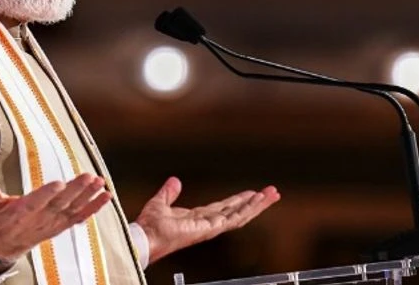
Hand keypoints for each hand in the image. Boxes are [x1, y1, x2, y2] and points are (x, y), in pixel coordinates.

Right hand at [0, 171, 110, 271]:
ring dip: (88, 197)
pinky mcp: (62, 225)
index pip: (33, 203)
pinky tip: (106, 196)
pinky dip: (95, 208)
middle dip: (75, 191)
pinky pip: (80, 217)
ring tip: (100, 182)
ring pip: (73, 209)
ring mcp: (53, 223)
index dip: (46, 194)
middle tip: (88, 176)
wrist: (5, 245)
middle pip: (59, 204)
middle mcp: (39, 219)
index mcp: (20, 213)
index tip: (58, 183)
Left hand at [135, 177, 279, 262]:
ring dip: (258, 205)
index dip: (239, 200)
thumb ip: (169, 193)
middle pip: (237, 211)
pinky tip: (258, 200)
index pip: (224, 208)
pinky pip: (234, 218)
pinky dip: (248, 208)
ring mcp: (212, 228)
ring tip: (273, 194)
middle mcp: (208, 224)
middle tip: (272, 192)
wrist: (146, 237)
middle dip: (255, 203)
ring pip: (241, 215)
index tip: (252, 193)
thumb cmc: (149, 226)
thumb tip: (175, 181)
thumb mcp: (160, 203)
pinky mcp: (211, 229)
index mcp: (198, 218)